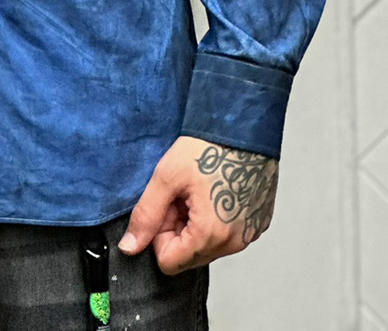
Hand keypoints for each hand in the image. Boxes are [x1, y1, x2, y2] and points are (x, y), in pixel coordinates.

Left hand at [116, 135, 277, 273]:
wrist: (245, 126)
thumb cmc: (209, 146)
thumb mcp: (167, 177)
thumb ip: (146, 215)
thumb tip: (129, 247)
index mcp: (210, 235)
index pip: (169, 262)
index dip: (159, 235)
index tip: (166, 206)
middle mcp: (234, 242)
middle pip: (189, 255)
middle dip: (178, 228)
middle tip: (182, 194)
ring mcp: (249, 234)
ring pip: (208, 246)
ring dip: (196, 224)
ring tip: (199, 190)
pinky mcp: (258, 224)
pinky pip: (228, 235)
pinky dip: (216, 218)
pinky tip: (216, 191)